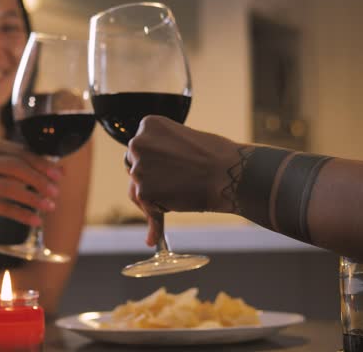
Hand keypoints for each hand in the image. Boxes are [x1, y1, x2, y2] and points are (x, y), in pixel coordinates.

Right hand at [0, 139, 62, 225]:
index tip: (59, 176)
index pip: (21, 153)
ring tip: (50, 206)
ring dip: (33, 198)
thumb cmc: (2, 176)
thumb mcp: (18, 167)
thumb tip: (62, 170)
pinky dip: (23, 215)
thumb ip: (39, 166)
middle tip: (56, 192)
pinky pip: (4, 208)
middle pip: (14, 167)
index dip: (42, 164)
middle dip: (38, 180)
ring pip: (9, 188)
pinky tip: (37, 221)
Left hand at [126, 116, 239, 243]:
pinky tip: (153, 237)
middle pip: (133, 169)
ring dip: (151, 200)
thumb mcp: (183, 140)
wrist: (229, 173)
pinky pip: (146, 208)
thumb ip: (163, 150)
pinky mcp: (143, 190)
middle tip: (172, 188)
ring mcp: (139, 167)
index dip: (154, 162)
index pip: (140, 149)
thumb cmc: (216, 156)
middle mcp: (138, 143)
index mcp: (148, 125)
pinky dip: (153, 221)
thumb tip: (149, 172)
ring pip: (136, 190)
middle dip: (147, 180)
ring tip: (175, 204)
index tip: (169, 170)